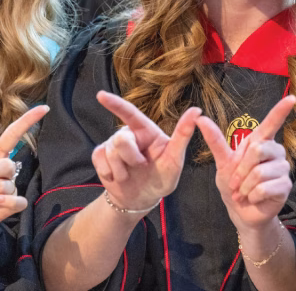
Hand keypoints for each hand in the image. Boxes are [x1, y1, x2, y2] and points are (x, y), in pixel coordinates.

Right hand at [92, 92, 199, 211]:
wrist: (141, 198)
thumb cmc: (161, 178)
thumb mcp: (175, 160)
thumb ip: (183, 135)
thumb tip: (196, 110)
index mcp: (147, 131)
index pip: (131, 114)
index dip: (115, 104)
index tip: (101, 95)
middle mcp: (129, 134)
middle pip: (121, 139)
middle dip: (131, 158)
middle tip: (141, 166)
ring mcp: (112, 144)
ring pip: (110, 152)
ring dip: (121, 170)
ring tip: (130, 174)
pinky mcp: (100, 154)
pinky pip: (99, 160)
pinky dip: (109, 173)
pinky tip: (116, 176)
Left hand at [197, 96, 294, 231]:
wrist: (241, 212)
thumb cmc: (233, 185)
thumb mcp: (222, 163)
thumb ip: (215, 140)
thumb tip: (200, 118)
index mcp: (260, 142)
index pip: (272, 123)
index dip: (281, 110)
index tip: (292, 98)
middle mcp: (275, 151)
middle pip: (258, 149)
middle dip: (241, 170)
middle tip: (235, 183)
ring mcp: (282, 168)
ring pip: (260, 172)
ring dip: (245, 186)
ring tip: (243, 193)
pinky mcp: (285, 185)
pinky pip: (264, 188)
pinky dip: (252, 196)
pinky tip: (253, 198)